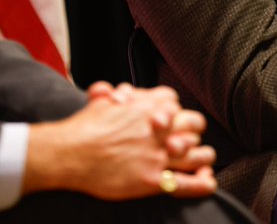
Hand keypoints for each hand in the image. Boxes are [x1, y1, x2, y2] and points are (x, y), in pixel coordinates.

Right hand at [23, 90, 217, 199]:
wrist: (68, 153)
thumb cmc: (82, 128)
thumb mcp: (102, 101)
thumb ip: (116, 96)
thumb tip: (115, 93)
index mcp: (148, 107)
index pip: (174, 102)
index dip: (172, 111)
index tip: (167, 119)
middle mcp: (159, 129)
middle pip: (194, 124)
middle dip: (193, 130)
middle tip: (185, 138)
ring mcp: (158, 155)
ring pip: (198, 153)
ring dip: (203, 156)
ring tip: (202, 160)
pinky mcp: (153, 180)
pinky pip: (188, 183)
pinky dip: (202, 183)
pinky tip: (208, 180)